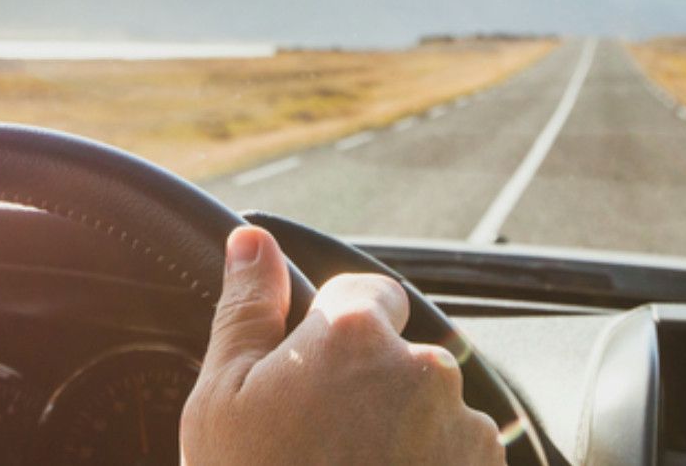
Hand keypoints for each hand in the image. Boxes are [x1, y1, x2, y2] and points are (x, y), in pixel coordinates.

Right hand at [181, 226, 504, 464]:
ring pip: (431, 404)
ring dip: (401, 428)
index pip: (365, 292)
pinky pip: (457, 452)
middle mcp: (423, 370)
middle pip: (401, 351)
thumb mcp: (223, 395)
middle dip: (368, 382)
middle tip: (320, 438)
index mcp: (354, 333)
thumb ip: (246, 307)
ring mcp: (463, 430)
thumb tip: (252, 240)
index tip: (310, 373)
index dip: (333, 330)